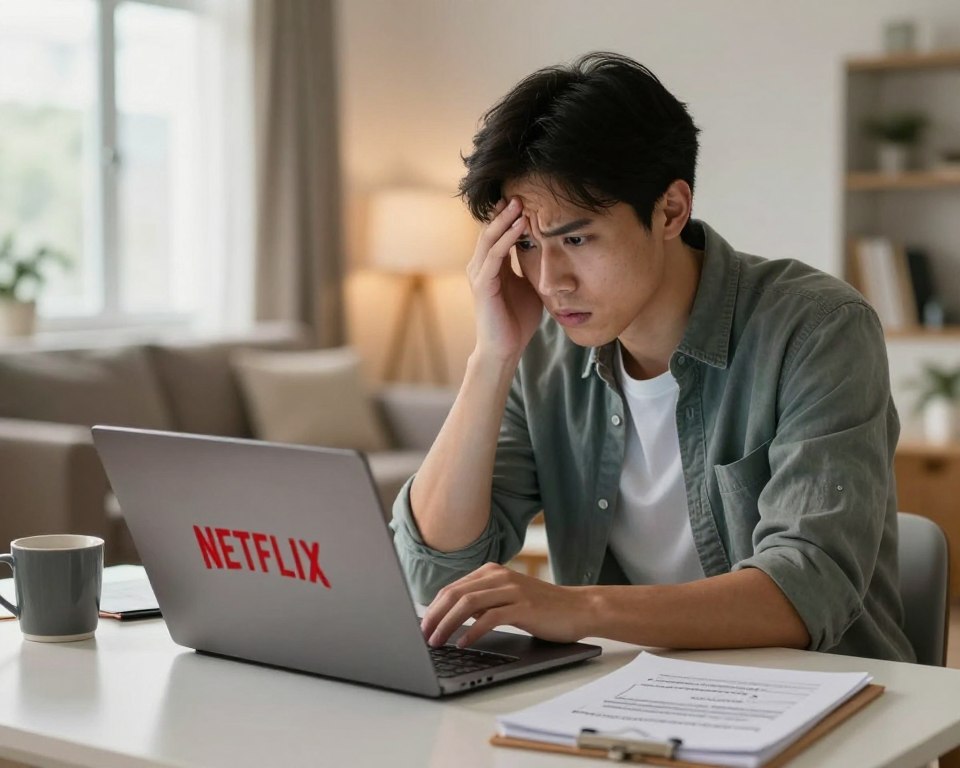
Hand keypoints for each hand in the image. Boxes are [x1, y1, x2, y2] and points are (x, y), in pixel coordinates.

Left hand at [420, 563, 589, 647]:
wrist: (579, 608)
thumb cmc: (542, 608)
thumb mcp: (506, 599)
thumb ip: (482, 603)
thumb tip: (449, 617)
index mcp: (491, 571)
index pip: (452, 588)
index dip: (433, 609)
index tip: (421, 627)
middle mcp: (499, 576)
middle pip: (455, 594)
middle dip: (434, 617)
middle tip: (423, 637)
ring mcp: (512, 589)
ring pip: (468, 604)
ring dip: (447, 624)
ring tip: (437, 642)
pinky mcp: (523, 606)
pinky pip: (490, 618)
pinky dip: (472, 632)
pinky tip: (463, 644)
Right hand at [466, 198, 543, 362]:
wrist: (504, 349)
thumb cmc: (516, 321)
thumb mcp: (529, 287)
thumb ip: (531, 268)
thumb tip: (549, 251)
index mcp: (492, 265)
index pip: (498, 233)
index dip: (509, 216)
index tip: (527, 199)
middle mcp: (481, 266)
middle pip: (490, 229)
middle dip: (505, 211)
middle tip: (521, 192)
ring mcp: (479, 274)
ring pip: (490, 238)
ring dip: (505, 219)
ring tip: (520, 203)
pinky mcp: (482, 284)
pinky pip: (495, 255)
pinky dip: (507, 238)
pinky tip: (519, 226)